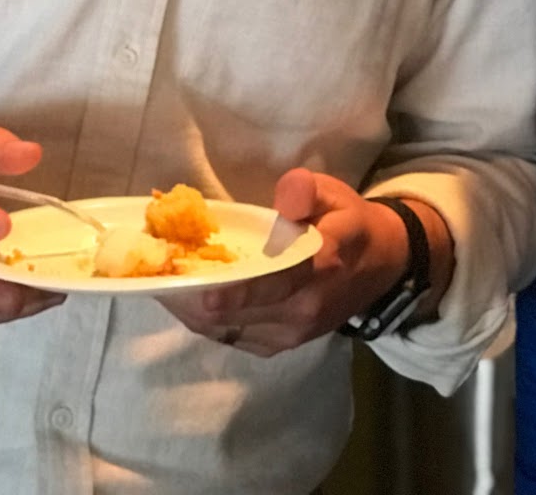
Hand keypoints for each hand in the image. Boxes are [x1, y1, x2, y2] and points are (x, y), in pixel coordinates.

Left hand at [160, 168, 450, 357]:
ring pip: (227, 329)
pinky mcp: (280, 345)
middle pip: (238, 314)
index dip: (237, 292)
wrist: (381, 266)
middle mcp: (305, 308)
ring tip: (161, 284)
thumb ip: (308, 190)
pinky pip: (232, 337)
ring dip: (191, 310)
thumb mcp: (336, 192)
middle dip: (193, 297)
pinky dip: (205, 321)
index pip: (277, 284)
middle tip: (155, 275)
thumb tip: (286, 196)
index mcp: (322, 267)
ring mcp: (292, 333)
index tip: (202, 290)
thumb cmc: (349, 222)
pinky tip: (186, 298)